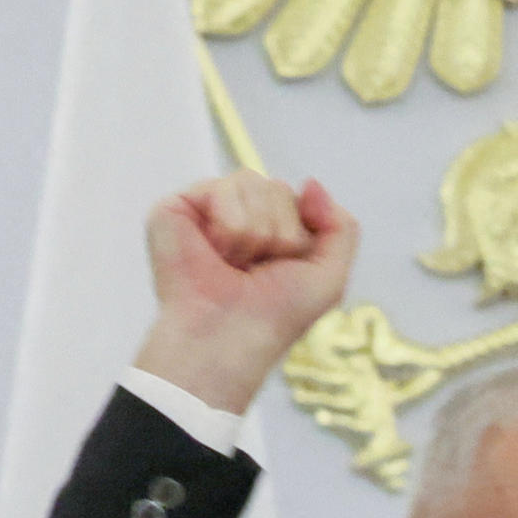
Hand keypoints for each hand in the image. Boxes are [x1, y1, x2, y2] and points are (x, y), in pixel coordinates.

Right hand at [132, 172, 359, 415]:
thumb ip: (341, 226)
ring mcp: (205, 208)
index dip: (302, 233)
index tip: (286, 266)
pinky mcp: (177, 207)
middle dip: (280, 234)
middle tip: (254, 269)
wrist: (231, 335)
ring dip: (256, 234)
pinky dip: (231, 228)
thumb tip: (312, 182)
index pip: (300, 197)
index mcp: (269, 226)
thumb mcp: (330, 274)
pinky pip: (225, 188)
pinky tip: (215, 252)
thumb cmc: (277, 313)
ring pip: (253, 183)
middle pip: (279, 188)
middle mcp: (237, 212)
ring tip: (234, 263)